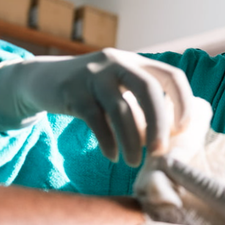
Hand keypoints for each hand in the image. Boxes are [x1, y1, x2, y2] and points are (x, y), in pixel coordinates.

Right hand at [0, 49, 192, 165]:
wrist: (41, 79)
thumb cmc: (91, 92)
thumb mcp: (119, 89)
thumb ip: (141, 106)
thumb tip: (166, 138)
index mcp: (136, 62)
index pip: (171, 75)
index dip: (183, 102)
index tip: (182, 129)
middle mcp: (118, 63)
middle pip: (148, 89)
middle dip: (159, 123)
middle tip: (159, 151)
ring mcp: (94, 74)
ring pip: (121, 108)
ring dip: (131, 140)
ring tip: (133, 162)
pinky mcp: (72, 90)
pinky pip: (96, 119)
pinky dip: (107, 141)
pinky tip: (113, 155)